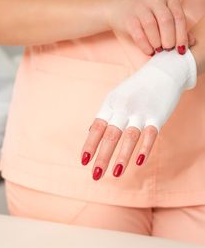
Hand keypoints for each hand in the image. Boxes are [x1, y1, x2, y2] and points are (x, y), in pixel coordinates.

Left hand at [80, 49, 196, 179]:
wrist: (163, 71)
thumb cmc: (135, 89)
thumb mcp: (116, 98)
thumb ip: (105, 116)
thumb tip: (90, 132)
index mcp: (110, 105)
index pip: (97, 127)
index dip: (90, 145)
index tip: (84, 161)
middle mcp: (123, 108)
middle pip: (110, 135)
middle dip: (102, 157)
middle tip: (96, 175)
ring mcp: (141, 112)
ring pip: (129, 137)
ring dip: (122, 157)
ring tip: (116, 173)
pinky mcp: (157, 115)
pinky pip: (150, 134)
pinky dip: (145, 148)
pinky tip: (139, 162)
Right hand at [105, 0, 194, 54]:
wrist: (119, 11)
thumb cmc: (147, 18)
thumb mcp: (164, 20)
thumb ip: (178, 30)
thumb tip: (193, 43)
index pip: (179, 17)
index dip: (182, 35)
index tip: (181, 50)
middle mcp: (155, 0)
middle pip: (166, 21)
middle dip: (169, 39)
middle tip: (168, 51)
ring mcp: (141, 7)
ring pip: (152, 26)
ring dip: (157, 42)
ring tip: (158, 51)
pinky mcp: (129, 18)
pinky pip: (138, 34)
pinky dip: (145, 45)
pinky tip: (149, 51)